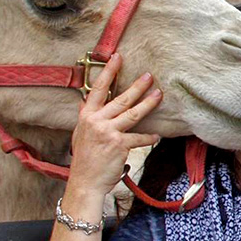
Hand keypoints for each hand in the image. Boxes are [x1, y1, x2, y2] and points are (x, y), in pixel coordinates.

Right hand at [68, 53, 162, 194]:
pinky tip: (157, 136)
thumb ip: (89, 119)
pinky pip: (139, 137)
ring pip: (133, 113)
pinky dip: (149, 137)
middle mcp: (96, 121)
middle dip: (137, 86)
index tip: (117, 57)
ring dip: (148, 103)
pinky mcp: (119, 144)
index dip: (108, 72)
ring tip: (159, 94)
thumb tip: (90, 103)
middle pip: (121, 99)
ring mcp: (107, 132)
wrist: (84, 182)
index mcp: (86, 116)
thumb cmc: (85, 160)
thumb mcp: (81, 135)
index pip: (98, 89)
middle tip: (149, 75)